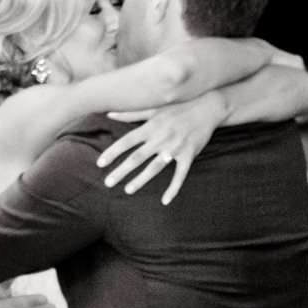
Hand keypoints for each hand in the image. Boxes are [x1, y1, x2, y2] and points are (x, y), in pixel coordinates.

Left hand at [97, 95, 221, 204]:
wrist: (208, 106)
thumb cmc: (178, 107)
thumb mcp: (154, 107)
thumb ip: (131, 113)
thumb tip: (109, 113)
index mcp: (151, 126)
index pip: (127, 141)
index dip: (112, 152)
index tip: (100, 164)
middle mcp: (161, 138)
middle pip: (137, 157)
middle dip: (121, 171)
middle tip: (108, 183)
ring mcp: (175, 148)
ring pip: (155, 167)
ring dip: (141, 180)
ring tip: (128, 190)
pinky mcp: (189, 155)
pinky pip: (180, 175)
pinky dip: (173, 188)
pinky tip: (165, 201)